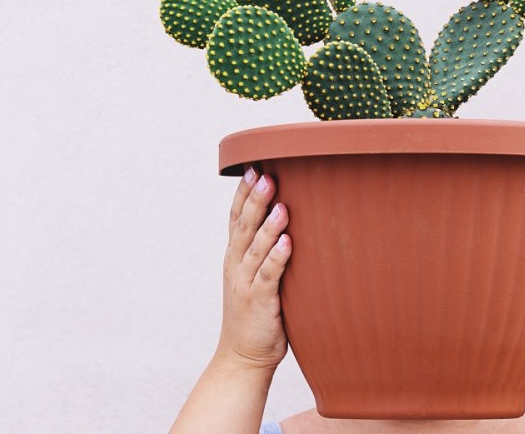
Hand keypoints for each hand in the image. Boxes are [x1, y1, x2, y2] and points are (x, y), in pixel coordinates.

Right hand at [214, 165, 292, 371]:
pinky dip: (277, 258)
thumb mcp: (256, 276)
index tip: (251, 167)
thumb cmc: (257, 314)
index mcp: (235, 257)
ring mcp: (245, 283)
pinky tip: (288, 242)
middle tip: (265, 173)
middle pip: (244, 226)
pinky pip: (268, 276)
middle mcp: (236, 266)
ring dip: (268, 225)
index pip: (236, 218)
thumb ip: (266, 251)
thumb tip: (289, 222)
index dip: (242, 193)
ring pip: (255, 248)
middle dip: (255, 199)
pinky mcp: (259, 302)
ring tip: (279, 203)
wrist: (243, 356)